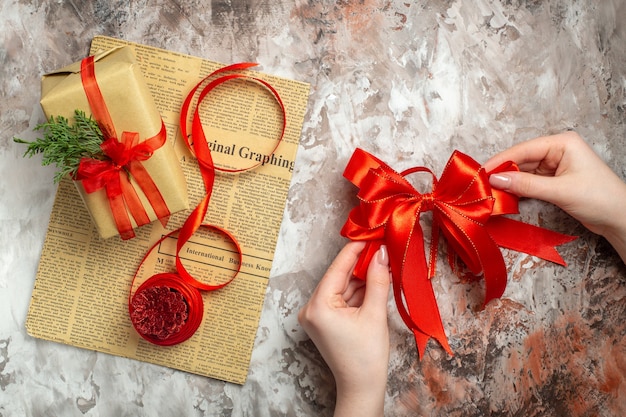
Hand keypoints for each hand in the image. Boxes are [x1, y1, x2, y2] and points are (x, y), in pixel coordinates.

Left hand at [298, 241, 390, 416]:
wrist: (361, 388)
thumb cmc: (366, 357)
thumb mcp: (374, 314)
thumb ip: (377, 279)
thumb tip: (381, 253)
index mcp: (317, 306)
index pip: (337, 268)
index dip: (355, 250)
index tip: (370, 234)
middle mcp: (311, 308)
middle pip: (339, 277)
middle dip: (361, 264)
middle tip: (381, 247)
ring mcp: (316, 315)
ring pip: (342, 287)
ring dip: (361, 277)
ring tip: (383, 262)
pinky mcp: (324, 321)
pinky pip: (341, 298)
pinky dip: (357, 291)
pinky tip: (374, 280)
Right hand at [484, 131, 625, 261]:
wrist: (619, 219)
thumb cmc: (600, 199)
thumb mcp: (560, 191)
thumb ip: (526, 185)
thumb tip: (496, 180)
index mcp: (563, 143)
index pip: (524, 149)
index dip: (501, 160)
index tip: (482, 172)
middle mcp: (558, 151)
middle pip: (522, 159)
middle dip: (503, 172)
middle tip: (482, 184)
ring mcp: (556, 166)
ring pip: (524, 171)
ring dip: (509, 182)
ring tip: (490, 191)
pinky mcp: (554, 180)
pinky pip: (530, 182)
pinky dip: (518, 189)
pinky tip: (506, 195)